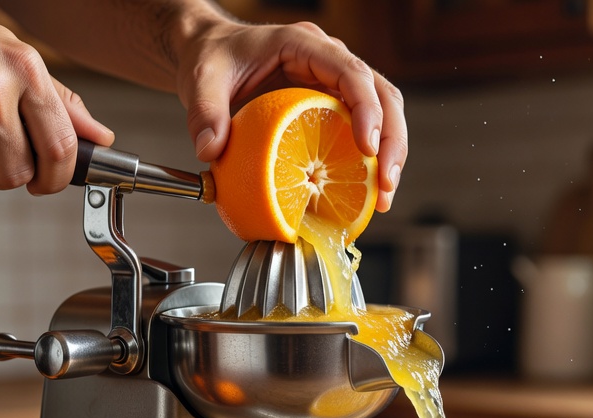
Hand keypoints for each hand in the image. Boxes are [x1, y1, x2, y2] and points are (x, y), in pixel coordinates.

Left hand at [175, 19, 406, 212]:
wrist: (211, 53)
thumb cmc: (211, 58)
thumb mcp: (201, 79)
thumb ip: (204, 112)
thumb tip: (210, 150)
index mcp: (304, 44)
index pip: (351, 72)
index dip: (367, 109)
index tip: (367, 148)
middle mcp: (328, 60)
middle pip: (382, 94)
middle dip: (392, 141)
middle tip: (385, 185)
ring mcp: (334, 83)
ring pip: (383, 112)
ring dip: (389, 155)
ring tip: (382, 198)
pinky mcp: (332, 105)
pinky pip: (362, 129)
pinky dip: (369, 161)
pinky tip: (364, 195)